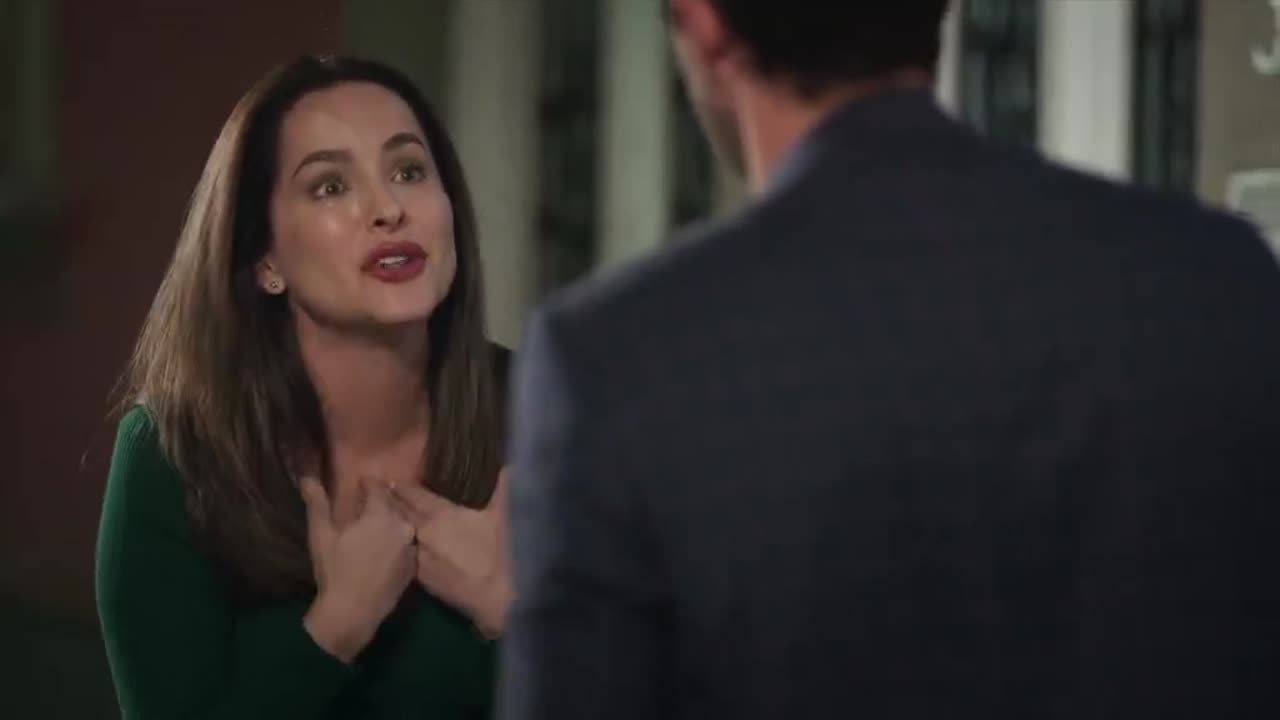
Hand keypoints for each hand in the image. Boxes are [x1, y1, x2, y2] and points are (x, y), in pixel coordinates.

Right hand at [300, 476, 416, 661]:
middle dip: (381, 500)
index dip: (368, 483)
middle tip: (368, 500)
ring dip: (390, 520)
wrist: (353, 612)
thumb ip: (317, 503)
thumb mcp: (321, 535)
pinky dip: (396, 540)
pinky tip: (383, 546)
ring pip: (402, 525)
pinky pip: (406, 544)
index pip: (378, 489)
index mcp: (382, 515)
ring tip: (375, 522)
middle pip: (394, 506)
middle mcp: (403, 527)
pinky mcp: (412, 566)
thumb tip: (308, 478)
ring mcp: (411, 548)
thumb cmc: (335, 570)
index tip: (362, 482)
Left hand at [391, 468, 512, 637]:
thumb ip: (504, 486)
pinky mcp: (424, 583)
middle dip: (393, 504)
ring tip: (395, 520)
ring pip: (403, 539)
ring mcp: (420, 561)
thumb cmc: (502, 552)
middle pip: (400, 515)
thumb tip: (508, 464)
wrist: (499, 600)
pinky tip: (412, 549)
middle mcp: (422, 535)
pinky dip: (407, 550)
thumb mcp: (504, 515)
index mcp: (439, 515)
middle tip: (382, 493)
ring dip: (398, 529)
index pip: (412, 495)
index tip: (388, 478)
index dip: (401, 485)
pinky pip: (410, 559)